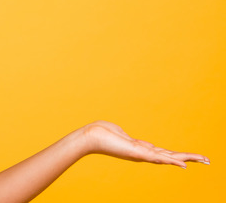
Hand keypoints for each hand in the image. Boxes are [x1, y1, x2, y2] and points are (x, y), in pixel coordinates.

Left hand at [81, 120, 208, 167]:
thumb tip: (124, 135)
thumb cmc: (100, 133)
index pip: (163, 153)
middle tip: (207, 160)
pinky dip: (172, 162)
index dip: (176, 156)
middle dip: (189, 158)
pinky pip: (158, 158)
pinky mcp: (137, 153)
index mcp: (140, 148)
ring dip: (187, 159)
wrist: (90, 137)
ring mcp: (141, 154)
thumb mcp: (118, 134)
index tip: (190, 160)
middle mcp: (143, 153)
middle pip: (170, 156)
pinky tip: (183, 165)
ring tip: (204, 160)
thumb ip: (124, 136)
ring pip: (169, 158)